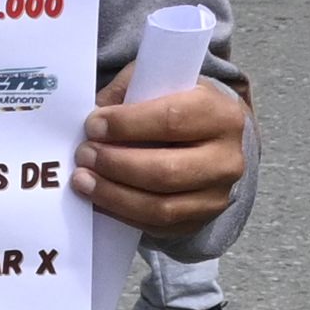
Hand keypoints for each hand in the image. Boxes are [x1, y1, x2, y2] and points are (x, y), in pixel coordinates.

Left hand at [76, 78, 250, 234]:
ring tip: (83, 180)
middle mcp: (227, 159)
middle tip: (84, 155)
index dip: (126, 124)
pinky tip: (98, 200)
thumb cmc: (178, 107)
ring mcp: (216, 196)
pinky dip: (121, 214)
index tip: (93, 125)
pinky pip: (156, 226)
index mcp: (221, 115)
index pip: (171, 120)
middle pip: (165, 171)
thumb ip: (129, 91)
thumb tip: (94, 117)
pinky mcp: (199, 221)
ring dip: (113, 194)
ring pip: (160, 206)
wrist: (212, 142)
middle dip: (116, 164)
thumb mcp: (160, 83)